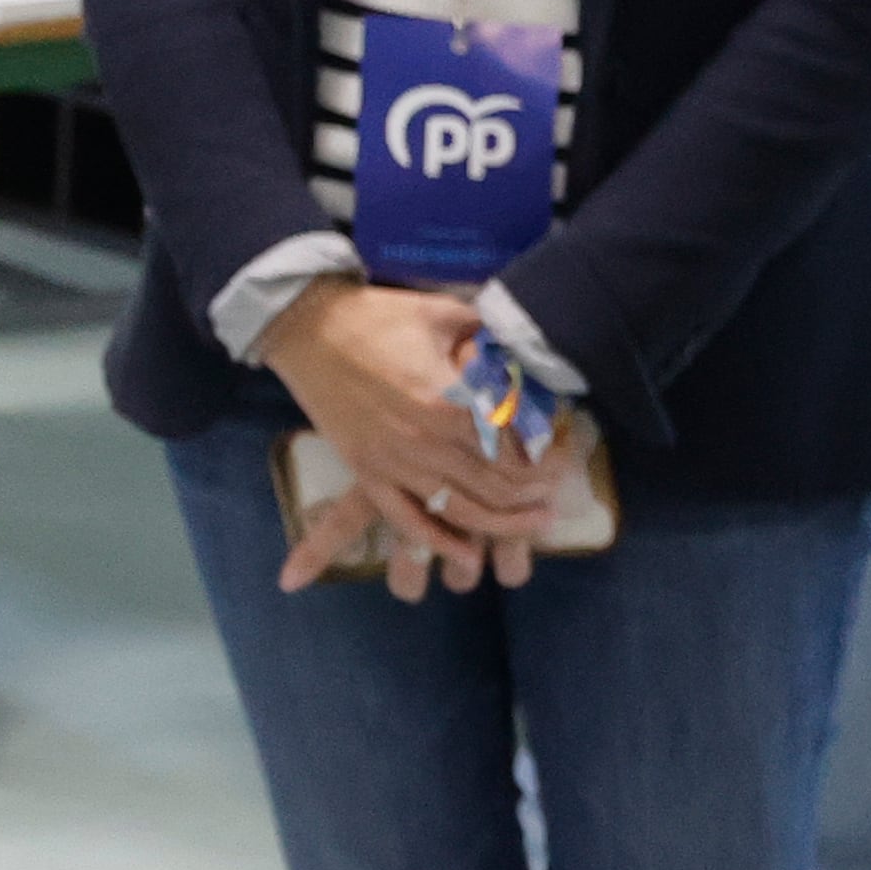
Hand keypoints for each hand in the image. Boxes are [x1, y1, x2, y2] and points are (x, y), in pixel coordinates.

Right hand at [257, 281, 547, 598]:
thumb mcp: (444, 312)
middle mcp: (425, 441)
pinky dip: (439, 543)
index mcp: (449, 401)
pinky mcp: (366, 472)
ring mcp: (393, 462)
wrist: (304, 326)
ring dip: (506, 524)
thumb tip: (527, 349)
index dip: (549, 456)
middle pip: (498, 484)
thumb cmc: (375, 315)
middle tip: (557, 487)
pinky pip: (407, 519)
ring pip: (463, 511)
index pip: (516, 447)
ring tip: (537, 522)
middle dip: (535, 490)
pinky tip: (469, 556)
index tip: (566, 453)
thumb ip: (489, 335)